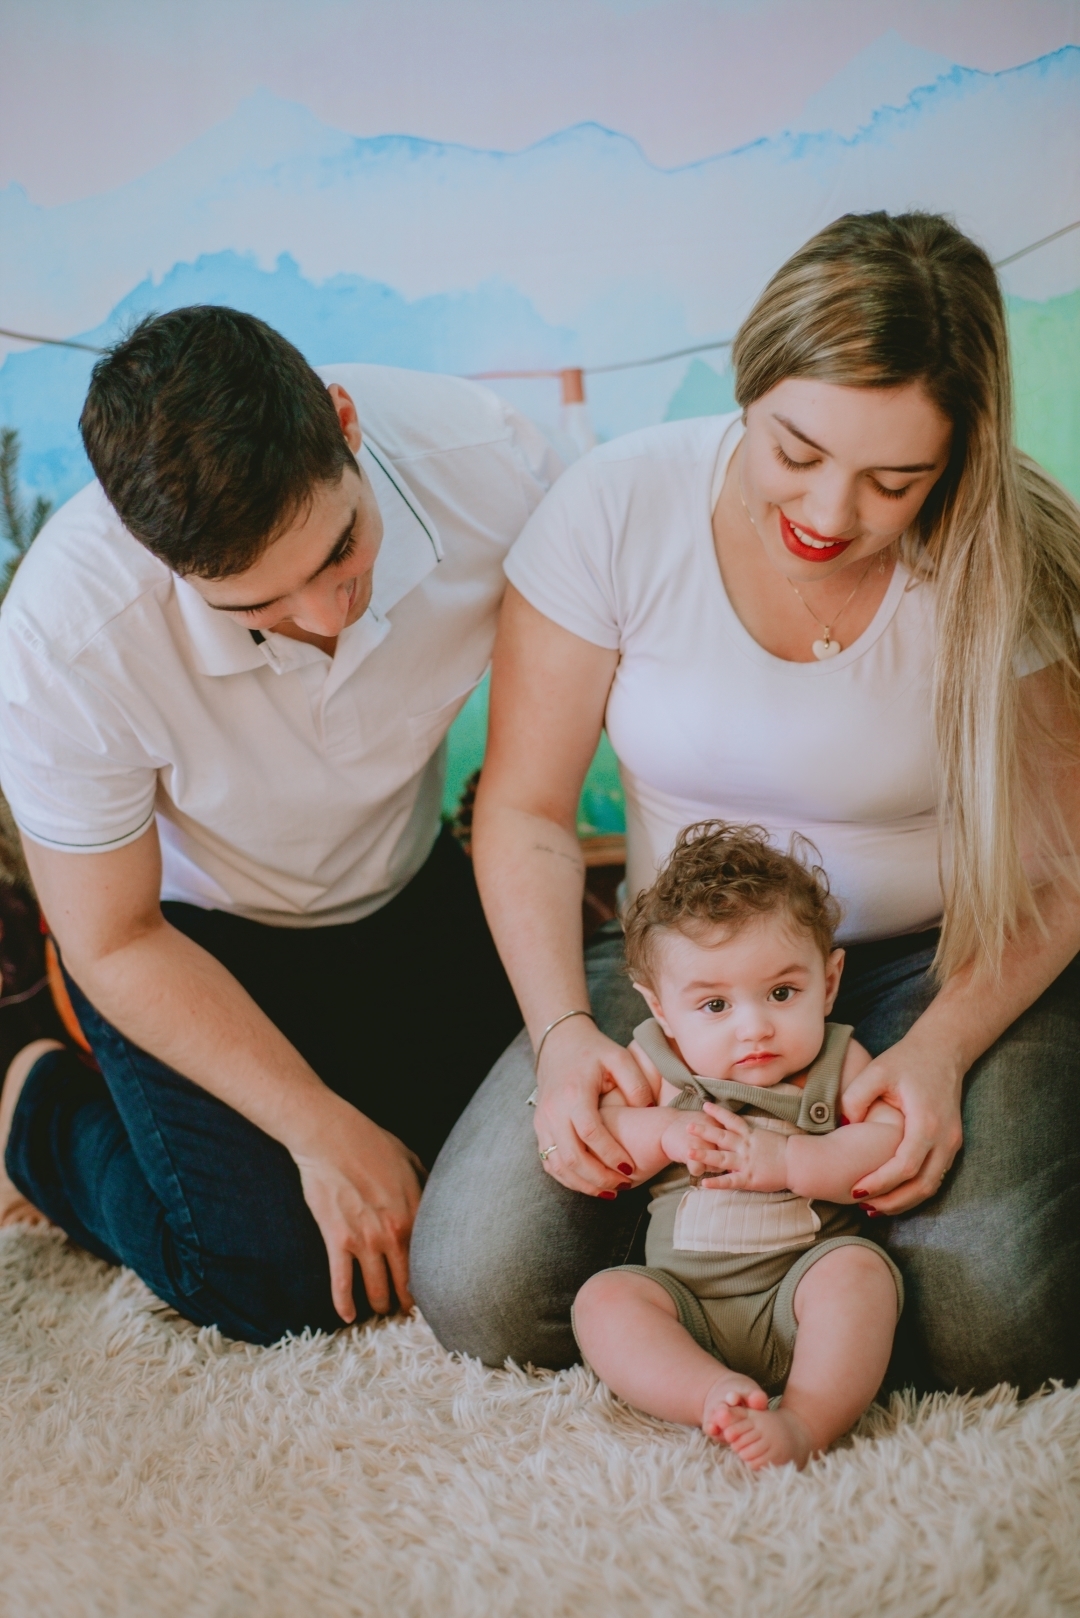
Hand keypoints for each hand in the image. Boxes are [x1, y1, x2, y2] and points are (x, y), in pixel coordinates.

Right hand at [291, 1092, 423, 1322]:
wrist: (331, 1137)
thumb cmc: (371, 1142)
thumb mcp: (411, 1159)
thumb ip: (425, 1185)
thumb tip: (438, 1199)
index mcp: (415, 1213)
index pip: (428, 1261)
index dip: (430, 1282)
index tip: (431, 1294)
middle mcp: (393, 1233)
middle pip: (404, 1283)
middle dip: (406, 1302)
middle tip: (405, 1313)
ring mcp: (365, 1240)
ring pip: (375, 1289)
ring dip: (378, 1305)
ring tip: (379, 1312)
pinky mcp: (337, 1241)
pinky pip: (340, 1282)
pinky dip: (343, 1304)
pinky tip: (347, 1317)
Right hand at [533, 1018, 653, 1194]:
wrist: (559, 1043)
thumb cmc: (593, 1051)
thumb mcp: (620, 1057)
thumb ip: (637, 1084)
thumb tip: (648, 1112)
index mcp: (574, 1093)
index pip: (590, 1134)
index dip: (610, 1155)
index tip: (630, 1168)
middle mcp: (553, 1110)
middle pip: (572, 1157)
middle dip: (599, 1178)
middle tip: (624, 1185)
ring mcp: (543, 1121)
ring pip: (558, 1165)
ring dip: (583, 1184)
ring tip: (610, 1191)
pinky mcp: (540, 1128)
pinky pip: (550, 1162)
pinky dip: (568, 1178)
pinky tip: (590, 1184)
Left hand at [691, 1105, 788, 1191]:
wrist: (798, 1162)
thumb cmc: (788, 1150)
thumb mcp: (769, 1137)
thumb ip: (755, 1137)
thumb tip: (746, 1134)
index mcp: (751, 1135)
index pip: (731, 1121)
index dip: (717, 1113)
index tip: (705, 1105)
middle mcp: (745, 1147)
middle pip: (721, 1137)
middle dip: (704, 1131)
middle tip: (687, 1126)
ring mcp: (746, 1162)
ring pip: (721, 1158)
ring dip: (704, 1155)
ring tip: (688, 1152)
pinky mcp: (749, 1178)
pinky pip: (730, 1181)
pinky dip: (716, 1183)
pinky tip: (704, 1184)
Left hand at [839, 1033, 963, 1213]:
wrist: (944, 1050)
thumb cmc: (908, 1060)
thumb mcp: (877, 1071)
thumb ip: (855, 1097)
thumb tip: (843, 1127)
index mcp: (926, 1121)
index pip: (905, 1166)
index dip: (880, 1183)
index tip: (854, 1189)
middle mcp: (945, 1138)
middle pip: (921, 1186)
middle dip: (891, 1201)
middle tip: (860, 1204)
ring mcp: (952, 1143)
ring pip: (930, 1186)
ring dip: (903, 1201)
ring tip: (872, 1205)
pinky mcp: (951, 1144)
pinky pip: (934, 1176)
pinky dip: (913, 1189)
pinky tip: (890, 1192)